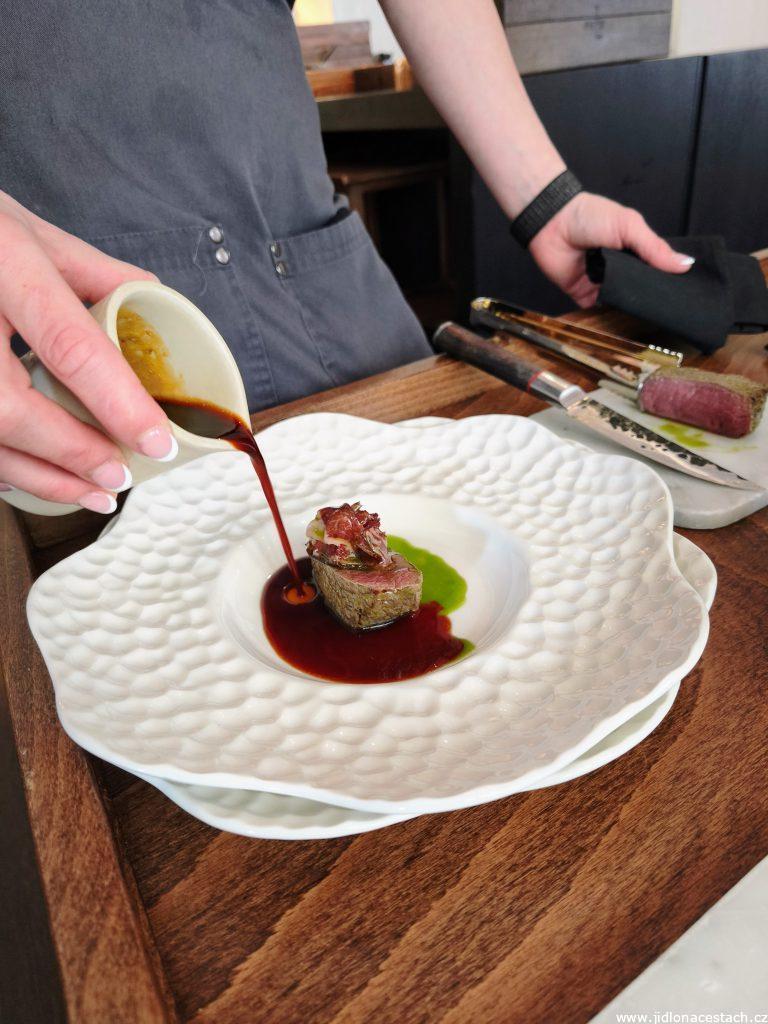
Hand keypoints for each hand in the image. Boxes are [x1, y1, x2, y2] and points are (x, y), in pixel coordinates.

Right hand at [0, 191, 176, 511]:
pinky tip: (39, 478)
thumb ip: (91, 271)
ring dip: (41, 477)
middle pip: (11, 408)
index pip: (68, 345)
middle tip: (121, 477)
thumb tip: (153, 304)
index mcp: (3, 261)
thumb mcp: (27, 227)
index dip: (118, 403)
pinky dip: (3, 467)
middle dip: (73, 454)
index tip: (158, 442)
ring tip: (93, 493)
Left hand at [528, 192, 694, 307]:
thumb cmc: (591, 216)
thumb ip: (654, 248)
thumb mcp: (630, 226)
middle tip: (672, 313)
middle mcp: (621, 269)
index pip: (657, 271)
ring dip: (632, 308)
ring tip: (651, 320)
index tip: (687, 296)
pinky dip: (608, 315)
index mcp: (635, 251)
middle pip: (641, 289)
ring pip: (622, 302)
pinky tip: (623, 322)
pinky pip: (599, 310)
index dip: (670, 282)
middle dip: (652, 298)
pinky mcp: (584, 295)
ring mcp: (603, 283)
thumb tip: (686, 265)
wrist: (553, 223)